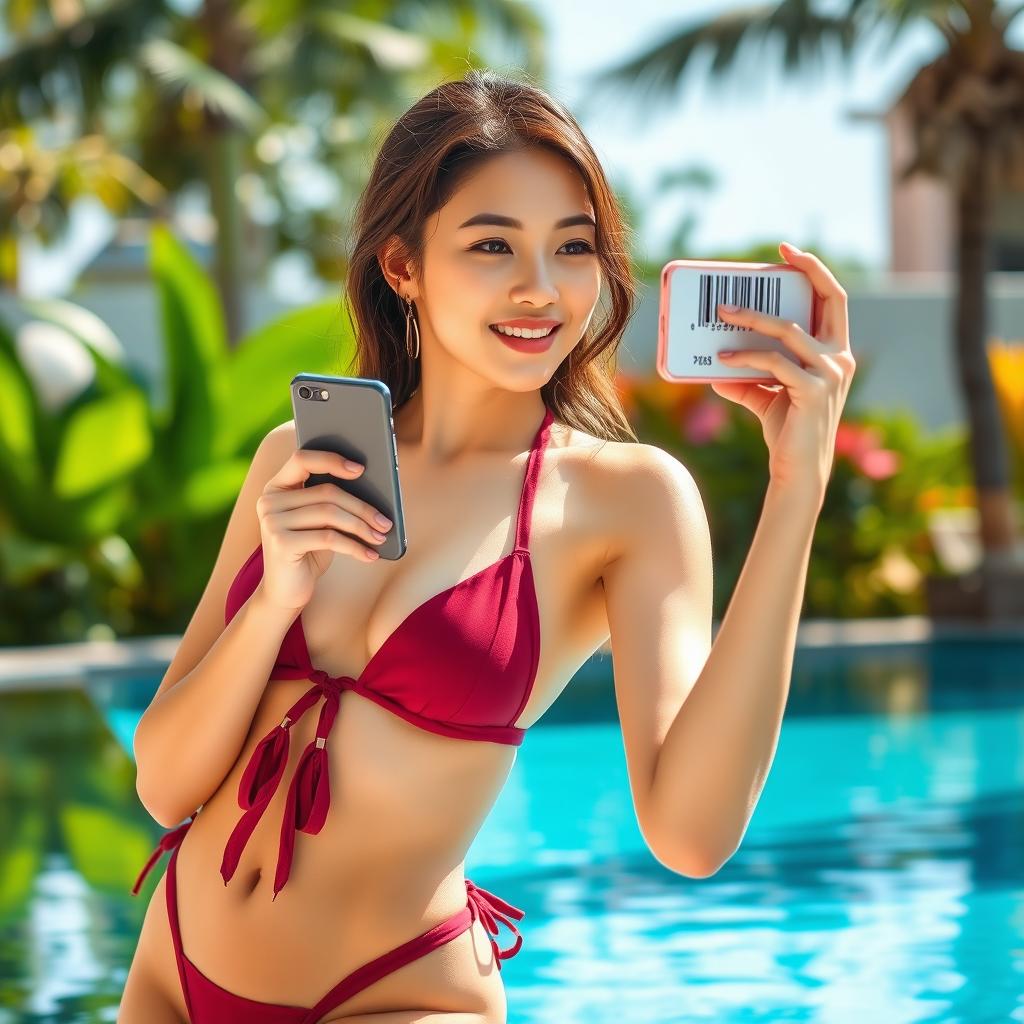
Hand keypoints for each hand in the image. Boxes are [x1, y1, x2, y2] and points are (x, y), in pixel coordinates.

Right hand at [255, 449, 392, 609]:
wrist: (285, 591)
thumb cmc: (308, 551)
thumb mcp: (319, 524)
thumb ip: (332, 503)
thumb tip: (375, 492)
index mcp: (277, 487)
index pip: (302, 459)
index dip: (332, 460)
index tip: (361, 469)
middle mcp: (269, 500)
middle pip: (327, 492)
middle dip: (362, 507)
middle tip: (385, 522)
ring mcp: (272, 521)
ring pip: (330, 514)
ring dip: (362, 527)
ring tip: (381, 537)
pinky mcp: (281, 543)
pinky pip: (329, 538)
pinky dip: (355, 546)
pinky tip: (370, 555)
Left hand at [709, 241, 855, 500]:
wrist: (797, 469)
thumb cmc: (785, 431)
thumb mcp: (765, 396)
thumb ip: (746, 377)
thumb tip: (714, 366)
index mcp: (836, 353)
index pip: (833, 301)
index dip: (816, 271)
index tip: (790, 251)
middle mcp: (840, 359)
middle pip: (828, 300)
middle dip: (805, 271)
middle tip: (773, 256)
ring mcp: (830, 373)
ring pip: (788, 330)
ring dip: (752, 318)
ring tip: (721, 314)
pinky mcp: (813, 390)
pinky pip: (773, 362)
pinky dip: (745, 357)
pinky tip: (721, 360)